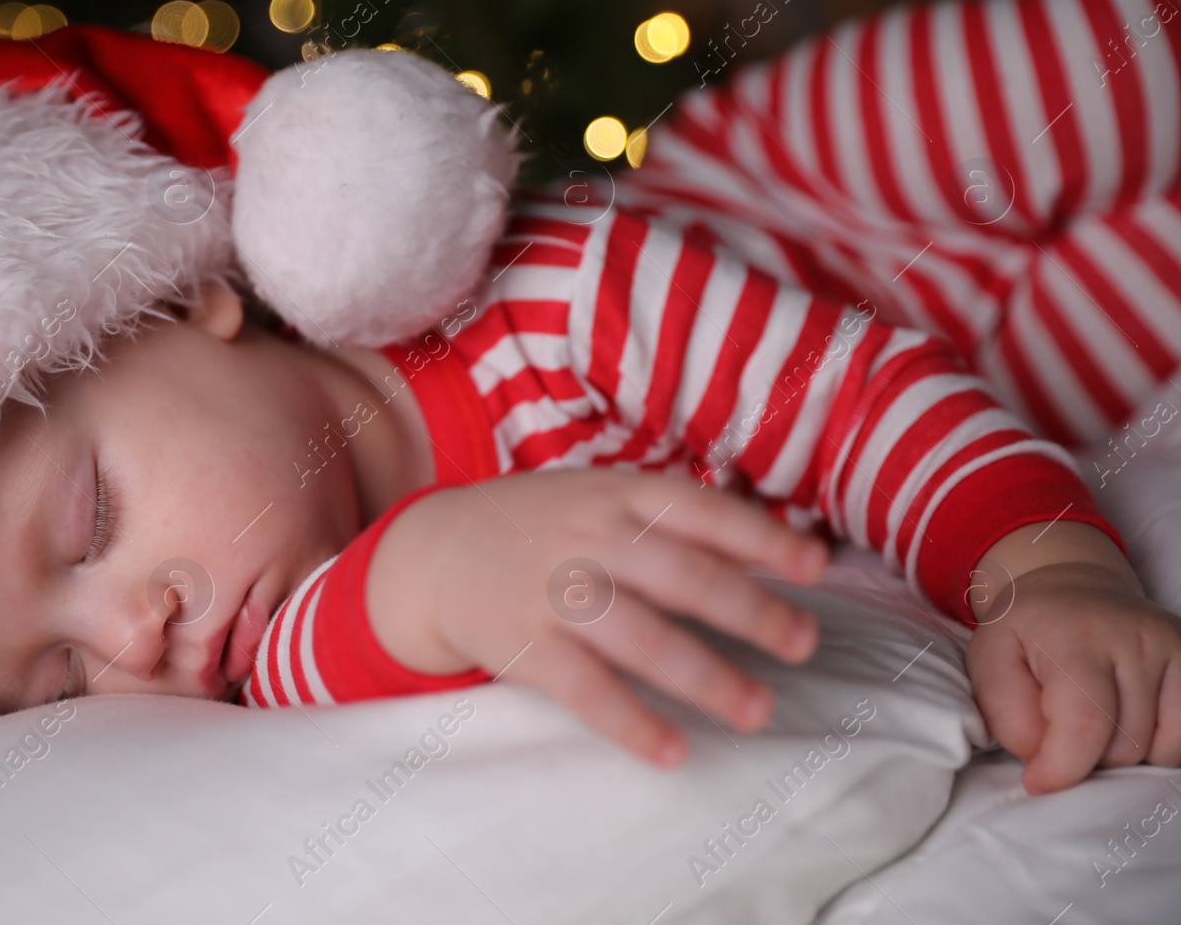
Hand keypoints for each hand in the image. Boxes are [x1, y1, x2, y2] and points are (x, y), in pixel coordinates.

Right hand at [365, 468, 830, 767]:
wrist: (431, 552)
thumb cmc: (539, 527)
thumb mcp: (596, 497)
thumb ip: (668, 521)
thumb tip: (769, 554)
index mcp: (615, 495)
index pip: (701, 511)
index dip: (761, 538)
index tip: (816, 568)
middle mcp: (588, 539)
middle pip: (681, 575)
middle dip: (750, 611)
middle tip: (803, 644)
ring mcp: (552, 592)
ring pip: (639, 636)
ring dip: (705, 675)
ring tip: (757, 711)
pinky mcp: (521, 645)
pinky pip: (584, 689)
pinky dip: (631, 722)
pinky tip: (673, 752)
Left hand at [967, 546, 1180, 793]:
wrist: (1071, 588)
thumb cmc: (1025, 632)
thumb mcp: (989, 662)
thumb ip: (1007, 714)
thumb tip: (1042, 760)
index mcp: (1076, 636)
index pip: (1085, 722)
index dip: (1062, 767)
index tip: (1038, 781)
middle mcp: (1135, 638)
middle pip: (1123, 745)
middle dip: (1087, 756)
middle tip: (1062, 728)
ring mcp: (1174, 649)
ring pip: (1161, 749)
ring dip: (1123, 753)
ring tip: (1096, 720)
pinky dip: (1159, 747)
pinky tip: (1130, 722)